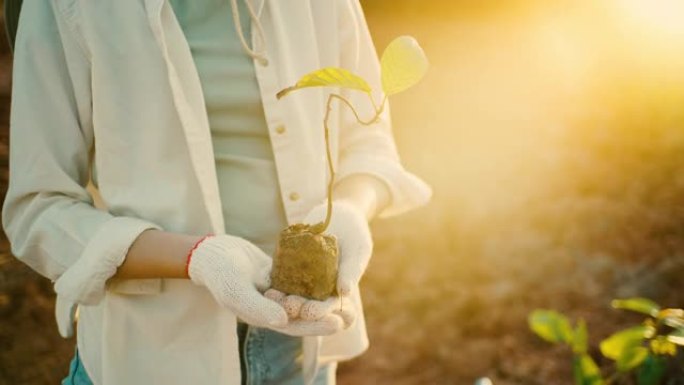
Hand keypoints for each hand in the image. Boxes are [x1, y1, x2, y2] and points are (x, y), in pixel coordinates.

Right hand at [188, 234, 350, 335]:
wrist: (211, 252)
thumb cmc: (220, 274)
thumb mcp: (236, 291)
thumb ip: (259, 307)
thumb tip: (285, 321)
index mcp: (264, 316)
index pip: (294, 326)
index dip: (316, 326)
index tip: (336, 323)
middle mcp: (273, 306)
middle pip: (305, 313)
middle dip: (326, 315)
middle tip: (351, 315)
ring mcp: (277, 290)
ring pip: (305, 296)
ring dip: (324, 297)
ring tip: (347, 295)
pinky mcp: (279, 274)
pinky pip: (300, 276)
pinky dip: (315, 276)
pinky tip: (334, 270)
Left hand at [269, 200, 371, 325]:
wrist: (339, 213)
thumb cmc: (355, 233)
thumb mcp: (358, 250)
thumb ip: (352, 270)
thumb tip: (345, 292)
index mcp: (337, 292)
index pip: (328, 306)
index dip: (320, 311)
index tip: (310, 312)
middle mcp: (318, 289)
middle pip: (307, 302)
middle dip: (297, 306)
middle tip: (287, 307)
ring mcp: (303, 277)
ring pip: (291, 291)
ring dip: (281, 296)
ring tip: (271, 296)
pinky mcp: (290, 264)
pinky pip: (281, 273)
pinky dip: (274, 278)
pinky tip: (266, 280)